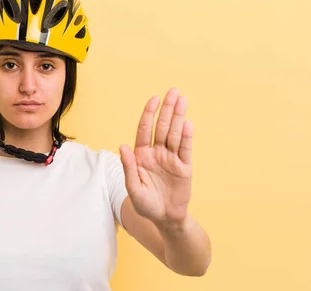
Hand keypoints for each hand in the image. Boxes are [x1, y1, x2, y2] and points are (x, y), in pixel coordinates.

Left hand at [120, 87, 192, 225]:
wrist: (164, 219)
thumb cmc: (145, 204)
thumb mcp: (133, 188)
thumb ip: (129, 167)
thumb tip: (123, 146)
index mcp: (141, 155)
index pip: (145, 129)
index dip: (149, 113)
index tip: (154, 99)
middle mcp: (156, 153)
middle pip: (162, 127)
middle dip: (167, 108)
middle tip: (173, 91)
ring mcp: (171, 158)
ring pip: (174, 134)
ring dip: (178, 116)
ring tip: (182, 100)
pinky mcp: (184, 167)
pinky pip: (185, 149)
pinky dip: (186, 137)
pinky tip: (187, 124)